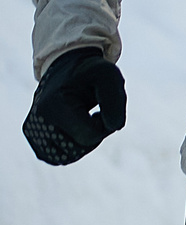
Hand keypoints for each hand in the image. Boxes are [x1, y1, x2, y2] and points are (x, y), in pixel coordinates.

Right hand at [22, 47, 125, 165]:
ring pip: (66, 157)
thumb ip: (115, 101)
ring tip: (83, 120)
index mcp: (55, 104)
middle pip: (79, 149)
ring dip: (82, 142)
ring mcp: (32, 129)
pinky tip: (73, 129)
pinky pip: (56, 157)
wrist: (66, 68)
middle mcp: (39, 118)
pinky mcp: (32, 135)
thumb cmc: (91, 73)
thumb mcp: (110, 76)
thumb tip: (113, 127)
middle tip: (94, 114)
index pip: (90, 136)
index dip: (106, 126)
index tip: (103, 110)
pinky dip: (70, 147)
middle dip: (94, 134)